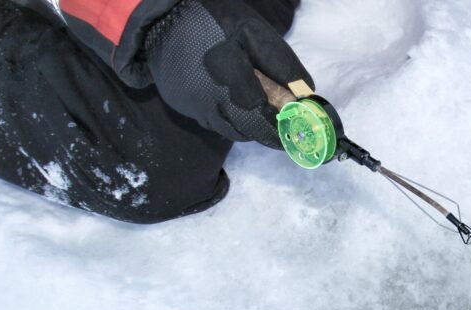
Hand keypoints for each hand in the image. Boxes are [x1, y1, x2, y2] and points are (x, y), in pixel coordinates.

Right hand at [143, 0, 313, 147]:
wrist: (165, 18)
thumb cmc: (216, 21)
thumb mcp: (254, 32)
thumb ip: (281, 63)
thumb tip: (305, 96)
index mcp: (230, 75)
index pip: (261, 118)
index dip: (280, 128)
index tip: (296, 129)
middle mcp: (209, 97)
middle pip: (247, 130)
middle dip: (267, 130)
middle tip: (282, 126)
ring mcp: (193, 106)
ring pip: (230, 130)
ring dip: (248, 125)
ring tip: (258, 109)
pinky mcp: (183, 107)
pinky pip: (212, 122)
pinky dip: (228, 118)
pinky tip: (232, 101)